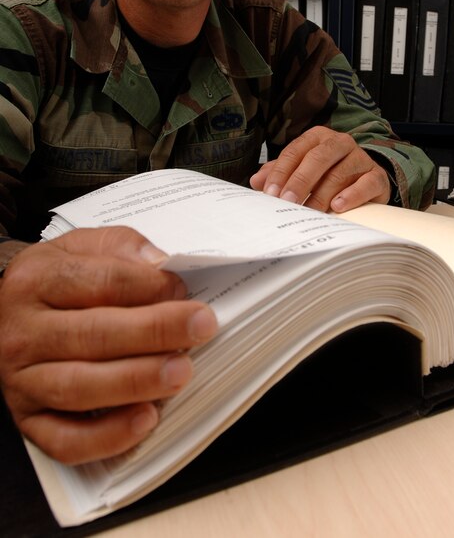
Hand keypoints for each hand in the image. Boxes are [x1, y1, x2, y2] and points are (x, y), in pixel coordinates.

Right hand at [0, 227, 216, 464]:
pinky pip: (66, 440)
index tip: (183, 290)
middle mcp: (25, 332)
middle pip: (93, 334)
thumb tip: (161, 264)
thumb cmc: (53, 280)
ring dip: (137, 382)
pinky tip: (145, 419)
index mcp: (38, 280)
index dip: (149, 286)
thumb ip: (123, 247)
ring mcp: (22, 380)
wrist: (1, 313)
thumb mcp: (80, 246)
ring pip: (80, 387)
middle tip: (200, 327)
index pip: (99, 283)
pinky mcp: (29, 419)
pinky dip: (108, 436)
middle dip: (154, 332)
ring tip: (180, 371)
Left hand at [249, 126, 390, 211]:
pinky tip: (337, 206)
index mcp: (318, 137)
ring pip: (339, 174)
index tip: (270, 193)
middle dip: (299, 181)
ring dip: (321, 195)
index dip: (281, 172)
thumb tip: (257, 181)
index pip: (295, 151)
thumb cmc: (329, 174)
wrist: (367, 179)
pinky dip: (351, 195)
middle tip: (287, 202)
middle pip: (317, 158)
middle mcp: (340, 143)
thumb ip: (280, 173)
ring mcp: (361, 158)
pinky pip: (366, 183)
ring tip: (309, 212)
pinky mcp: (377, 176)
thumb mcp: (302, 170)